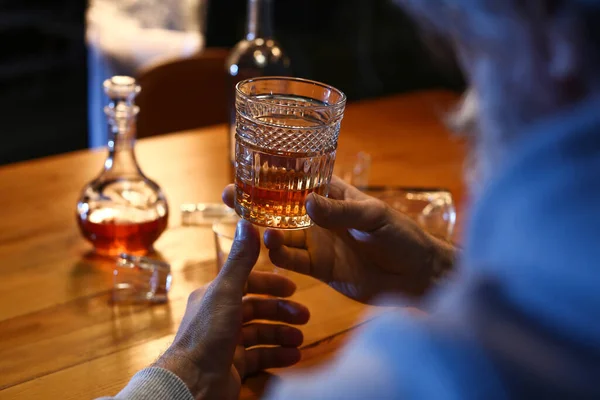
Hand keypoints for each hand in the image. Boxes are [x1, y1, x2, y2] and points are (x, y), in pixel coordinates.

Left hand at [155, 220, 309, 399]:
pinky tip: (293, 356)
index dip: (271, 284)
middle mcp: (220, 318)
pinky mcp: (232, 366)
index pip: (247, 284)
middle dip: (281, 312)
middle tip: (305, 316)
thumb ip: (240, 260)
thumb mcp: (227, 291)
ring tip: (300, 339)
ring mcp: (226, 344)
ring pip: (260, 334)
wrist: (192, 382)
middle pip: (257, 310)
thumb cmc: (208, 332)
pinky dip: (277, 356)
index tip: (293, 288)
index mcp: (215, 297)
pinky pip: (259, 357)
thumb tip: (246, 220)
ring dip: (282, 334)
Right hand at [223, 177, 454, 302]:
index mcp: (334, 194)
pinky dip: (280, 255)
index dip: (274, 175)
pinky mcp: (320, 268)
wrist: (417, 277)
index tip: (248, 168)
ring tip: (248, 224)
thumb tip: (307, 202)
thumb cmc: (402, 237)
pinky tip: (269, 247)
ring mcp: (318, 243)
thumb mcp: (374, 217)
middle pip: (281, 207)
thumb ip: (340, 212)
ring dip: (264, 229)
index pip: (299, 179)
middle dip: (256, 201)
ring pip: (282, 234)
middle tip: (230, 196)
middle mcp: (321, 217)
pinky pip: (293, 261)